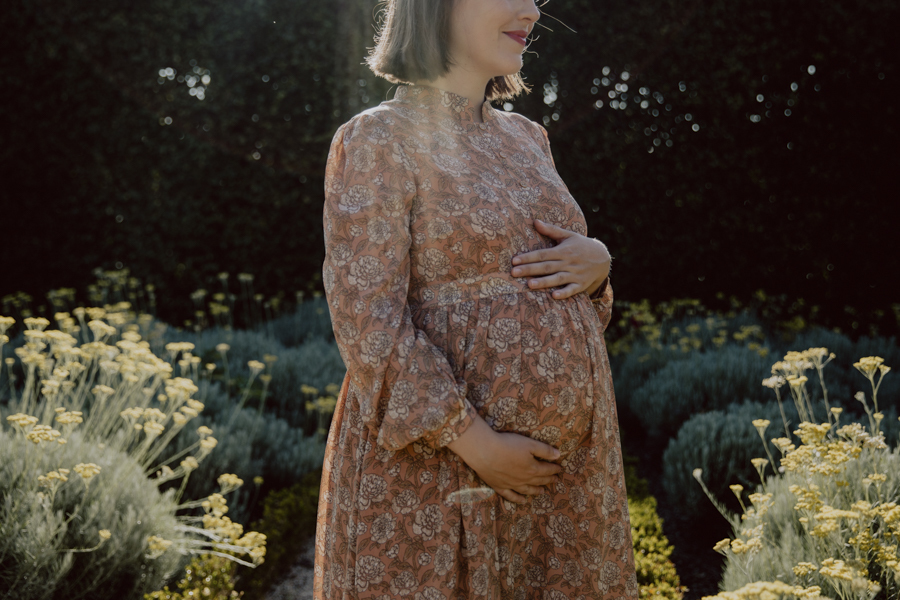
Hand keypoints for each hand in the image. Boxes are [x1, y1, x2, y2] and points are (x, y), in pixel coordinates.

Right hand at [446, 417, 561, 503]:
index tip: (560, 469)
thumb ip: (545, 450)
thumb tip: (558, 456)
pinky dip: (518, 499)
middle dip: (548, 480)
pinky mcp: (499, 486)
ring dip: (536, 491)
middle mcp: (524, 479)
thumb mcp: (529, 444)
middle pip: (539, 480)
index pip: (547, 470)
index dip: (555, 469)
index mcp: (533, 468)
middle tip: (555, 480)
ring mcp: (512, 485)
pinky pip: (511, 496)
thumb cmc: (508, 445)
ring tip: (542, 492)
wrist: (484, 452)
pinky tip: (523, 501)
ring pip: (527, 490)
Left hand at [511, 219, 610, 299]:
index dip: (528, 257)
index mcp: (563, 250)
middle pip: (546, 267)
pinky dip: (564, 293)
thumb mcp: (568, 235)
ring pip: (557, 279)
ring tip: (529, 284)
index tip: (514, 260)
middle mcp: (568, 262)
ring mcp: (575, 274)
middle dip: (530, 269)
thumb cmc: (581, 245)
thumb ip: (551, 230)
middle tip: (513, 273)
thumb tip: (535, 221)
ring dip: (544, 282)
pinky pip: (572, 290)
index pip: (543, 254)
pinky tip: (553, 296)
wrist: (603, 258)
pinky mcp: (581, 285)